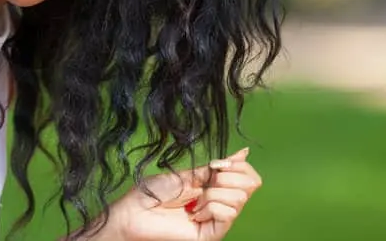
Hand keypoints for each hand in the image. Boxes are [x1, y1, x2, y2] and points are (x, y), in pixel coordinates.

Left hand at [109, 148, 261, 240]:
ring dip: (213, 194)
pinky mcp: (212, 234)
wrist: (135, 211)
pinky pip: (227, 214)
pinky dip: (210, 207)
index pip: (249, 177)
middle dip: (225, 178)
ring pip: (239, 198)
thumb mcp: (188, 174)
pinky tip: (193, 213)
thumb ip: (216, 168)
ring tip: (193, 202)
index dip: (238, 166)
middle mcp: (221, 204)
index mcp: (216, 188)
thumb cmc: (154, 193)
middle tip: (203, 186)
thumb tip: (244, 153)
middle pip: (250, 186)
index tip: (218, 165)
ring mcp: (218, 220)